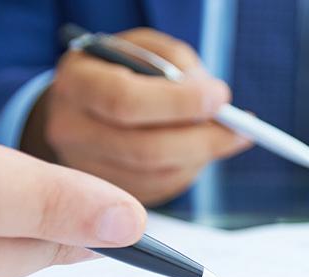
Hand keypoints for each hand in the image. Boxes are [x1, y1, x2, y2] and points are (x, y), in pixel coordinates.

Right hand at [24, 28, 251, 205]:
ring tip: (223, 135)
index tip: (220, 97)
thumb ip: (174, 65)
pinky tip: (198, 151)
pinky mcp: (102, 195)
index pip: (125, 101)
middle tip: (238, 128)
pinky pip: (157, 191)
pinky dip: (188, 171)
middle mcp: (71, 129)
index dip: (179, 103)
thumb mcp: (143, 48)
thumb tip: (212, 104)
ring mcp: (83, 169)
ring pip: (154, 175)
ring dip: (200, 157)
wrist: (79, 103)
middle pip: (142, 149)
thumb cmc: (119, 68)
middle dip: (201, 139)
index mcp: (76, 83)